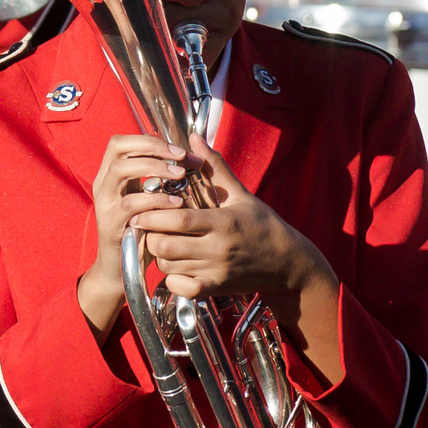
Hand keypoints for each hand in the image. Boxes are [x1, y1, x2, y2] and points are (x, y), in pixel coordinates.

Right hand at [77, 132, 188, 335]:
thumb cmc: (144, 231)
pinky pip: (130, 204)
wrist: (123, 271)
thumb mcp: (152, 199)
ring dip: (153, 168)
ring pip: (120, 171)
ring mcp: (105, 204)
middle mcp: (104, 185)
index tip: (178, 150)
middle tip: (181, 158)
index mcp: (112, 175)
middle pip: (118, 149)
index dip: (149, 140)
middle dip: (153, 148)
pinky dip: (155, 200)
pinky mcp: (111, 224)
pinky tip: (176, 203)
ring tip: (180, 176)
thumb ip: (163, 178)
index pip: (122, 142)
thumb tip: (192, 155)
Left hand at [130, 131, 336, 319]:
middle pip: (167, 247)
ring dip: (159, 256)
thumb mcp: (240, 193)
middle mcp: (218, 249)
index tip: (142, 209)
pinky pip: (183, 289)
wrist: (285, 262)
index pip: (179, 221)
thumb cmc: (261, 224)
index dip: (154, 216)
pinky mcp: (216, 288)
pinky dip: (173, 280)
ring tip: (162, 242)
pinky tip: (175, 267)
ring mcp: (216, 271)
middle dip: (151, 236)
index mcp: (222, 221)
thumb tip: (194, 138)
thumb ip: (214, 166)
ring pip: (169, 267)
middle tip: (148, 226)